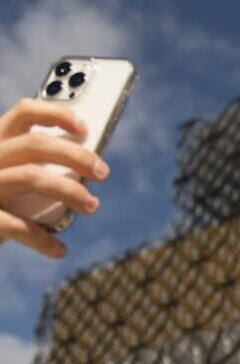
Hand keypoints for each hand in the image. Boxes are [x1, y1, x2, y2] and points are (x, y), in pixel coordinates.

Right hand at [0, 98, 109, 258]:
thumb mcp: (11, 177)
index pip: (24, 112)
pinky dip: (43, 240)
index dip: (56, 114)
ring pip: (30, 176)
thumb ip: (37, 168)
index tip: (85, 128)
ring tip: (93, 205)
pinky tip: (60, 250)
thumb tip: (88, 169)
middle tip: (103, 172)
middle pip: (35, 143)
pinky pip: (18, 225)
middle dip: (75, 155)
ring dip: (69, 191)